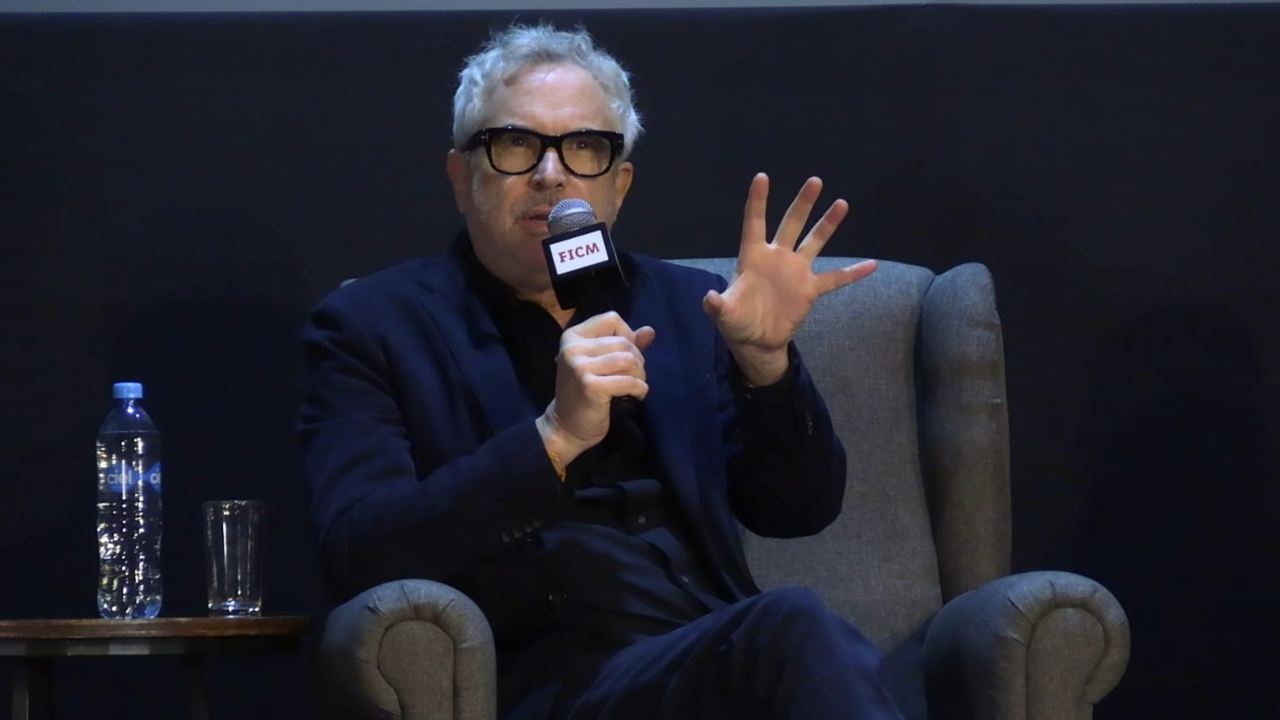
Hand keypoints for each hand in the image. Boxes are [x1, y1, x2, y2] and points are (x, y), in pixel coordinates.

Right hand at [536, 312, 655, 472]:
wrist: (565, 426)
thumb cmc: (584, 393)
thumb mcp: (600, 364)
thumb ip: (624, 345)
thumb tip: (650, 331)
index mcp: (573, 336)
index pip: (612, 319)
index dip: (627, 335)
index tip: (624, 356)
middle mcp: (573, 347)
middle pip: (624, 341)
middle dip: (637, 360)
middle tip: (633, 377)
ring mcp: (580, 367)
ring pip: (629, 359)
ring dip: (640, 374)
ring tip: (634, 386)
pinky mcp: (590, 386)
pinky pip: (629, 381)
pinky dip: (640, 389)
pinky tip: (635, 396)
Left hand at [703, 173, 876, 384]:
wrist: (757, 340)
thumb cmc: (736, 322)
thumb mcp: (724, 313)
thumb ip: (717, 305)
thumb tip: (709, 299)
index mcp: (753, 257)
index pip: (755, 223)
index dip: (758, 201)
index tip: (761, 177)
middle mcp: (777, 258)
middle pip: (791, 224)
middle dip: (802, 203)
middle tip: (815, 181)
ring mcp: (795, 271)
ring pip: (814, 242)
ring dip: (827, 224)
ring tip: (841, 204)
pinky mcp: (809, 289)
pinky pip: (834, 279)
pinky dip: (853, 274)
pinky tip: (872, 264)